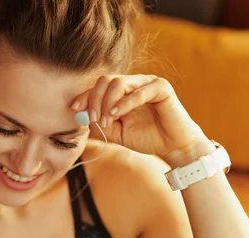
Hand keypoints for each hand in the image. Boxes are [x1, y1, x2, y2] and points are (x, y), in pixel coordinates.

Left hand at [71, 74, 211, 162]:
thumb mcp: (117, 132)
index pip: (99, 86)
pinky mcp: (161, 88)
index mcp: (123, 91)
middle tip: (94, 119)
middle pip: (105, 80)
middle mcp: (134, 83)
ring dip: (107, 102)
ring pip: (119, 83)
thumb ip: (100, 123)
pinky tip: (116, 114)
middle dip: (94, 100)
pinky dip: (125, 102)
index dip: (85, 96)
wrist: (173, 147)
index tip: (74, 109)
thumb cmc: (147, 138)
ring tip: (106, 120)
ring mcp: (148, 83)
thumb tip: (80, 114)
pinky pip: (139, 91)